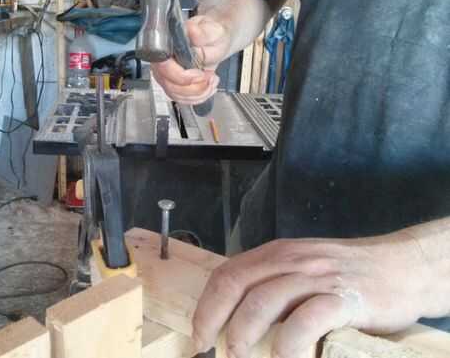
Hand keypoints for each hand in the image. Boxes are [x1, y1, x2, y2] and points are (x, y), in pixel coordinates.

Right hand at [151, 15, 230, 104]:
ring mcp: (166, 75)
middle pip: (170, 86)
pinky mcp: (173, 85)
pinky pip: (182, 99)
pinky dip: (199, 97)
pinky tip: (208, 87)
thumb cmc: (211, 33)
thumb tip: (192, 30)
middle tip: (209, 78)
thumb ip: (202, 33)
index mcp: (167, 46)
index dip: (183, 77)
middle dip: (194, 87)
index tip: (200, 74)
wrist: (215, 40)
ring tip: (211, 80)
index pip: (164, 68)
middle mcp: (162, 62)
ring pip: (176, 95)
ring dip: (198, 93)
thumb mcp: (212, 30)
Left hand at [192, 230, 444, 357]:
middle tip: (205, 348)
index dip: (206, 305)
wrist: (403, 266)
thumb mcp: (304, 267)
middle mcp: (291, 261)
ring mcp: (316, 278)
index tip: (198, 334)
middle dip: (212, 319)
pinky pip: (305, 321)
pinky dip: (287, 344)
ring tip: (235, 356)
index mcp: (277, 254)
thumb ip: (274, 282)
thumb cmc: (349, 272)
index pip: (228, 274)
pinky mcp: (342, 299)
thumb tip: (237, 315)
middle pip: (237, 285)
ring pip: (264, 301)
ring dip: (242, 333)